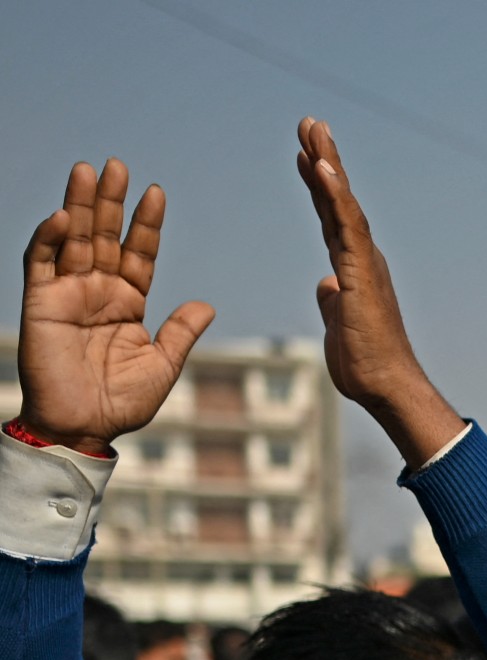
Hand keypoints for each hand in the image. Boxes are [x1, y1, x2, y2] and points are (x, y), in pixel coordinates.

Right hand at [17, 159, 213, 452]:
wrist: (83, 426)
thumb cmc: (121, 402)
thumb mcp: (161, 365)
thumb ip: (180, 332)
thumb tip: (207, 305)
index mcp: (128, 303)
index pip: (139, 253)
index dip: (146, 225)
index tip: (156, 193)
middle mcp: (98, 292)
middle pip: (105, 236)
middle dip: (111, 202)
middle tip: (118, 165)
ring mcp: (68, 294)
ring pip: (74, 240)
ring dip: (79, 206)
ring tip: (88, 171)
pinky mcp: (40, 303)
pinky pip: (42, 264)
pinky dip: (49, 238)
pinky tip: (62, 216)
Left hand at [296, 117, 465, 467]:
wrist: (386, 386)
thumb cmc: (366, 364)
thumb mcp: (338, 324)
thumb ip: (333, 300)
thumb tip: (326, 285)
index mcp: (354, 268)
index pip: (332, 218)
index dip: (319, 186)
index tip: (304, 155)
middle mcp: (363, 258)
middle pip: (338, 200)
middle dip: (322, 159)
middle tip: (309, 123)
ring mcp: (365, 263)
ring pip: (343, 204)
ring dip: (327, 163)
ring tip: (313, 128)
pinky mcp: (362, 273)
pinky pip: (346, 225)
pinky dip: (334, 193)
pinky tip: (320, 165)